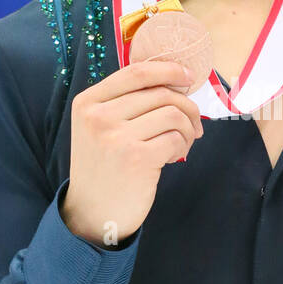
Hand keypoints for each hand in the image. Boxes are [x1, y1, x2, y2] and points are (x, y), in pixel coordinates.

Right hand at [60, 59, 203, 247]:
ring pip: (172, 114)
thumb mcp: (99, 128)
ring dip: (188, 128)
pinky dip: (182, 146)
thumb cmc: (104, 167)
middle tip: (193, 125)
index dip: (168, 70)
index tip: (189, 77)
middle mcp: (98, 116)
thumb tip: (175, 81)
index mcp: (88, 102)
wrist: (93, 213)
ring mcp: (116, 137)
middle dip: (186, 107)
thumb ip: (126, 103)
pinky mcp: (136, 158)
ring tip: (184, 143)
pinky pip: (175, 138)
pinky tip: (174, 157)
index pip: (136, 72)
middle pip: (160, 93)